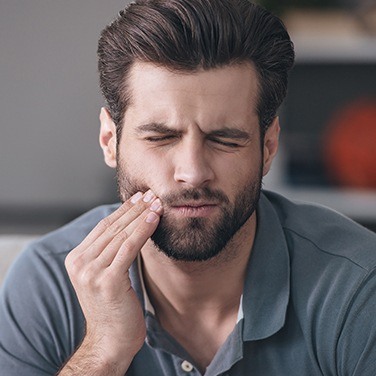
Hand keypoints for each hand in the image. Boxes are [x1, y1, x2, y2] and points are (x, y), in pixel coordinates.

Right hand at [62, 190, 161, 372]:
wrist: (110, 341)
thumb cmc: (114, 307)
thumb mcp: (107, 274)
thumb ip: (110, 252)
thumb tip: (130, 225)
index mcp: (76, 259)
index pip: (103, 227)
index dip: (123, 210)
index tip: (139, 197)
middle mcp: (80, 263)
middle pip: (112, 227)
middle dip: (135, 208)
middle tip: (152, 194)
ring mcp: (91, 272)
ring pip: (121, 234)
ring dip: (142, 216)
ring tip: (157, 203)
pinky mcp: (108, 280)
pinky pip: (129, 247)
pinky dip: (143, 231)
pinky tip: (154, 219)